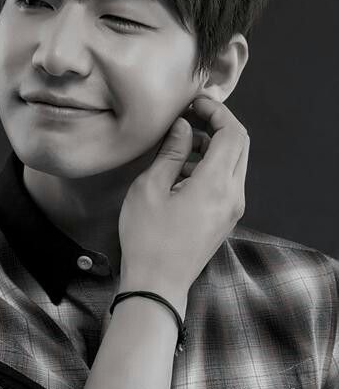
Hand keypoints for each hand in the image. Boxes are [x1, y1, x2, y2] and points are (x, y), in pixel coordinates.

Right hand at [118, 96, 248, 309]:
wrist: (157, 286)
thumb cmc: (147, 239)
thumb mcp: (150, 189)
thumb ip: (171, 153)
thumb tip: (184, 128)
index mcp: (217, 184)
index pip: (233, 133)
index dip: (217, 111)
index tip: (194, 103)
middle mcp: (233, 195)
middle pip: (240, 146)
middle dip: (218, 126)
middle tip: (190, 117)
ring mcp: (232, 209)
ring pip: (234, 164)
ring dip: (212, 148)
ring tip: (179, 147)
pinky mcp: (224, 219)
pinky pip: (226, 183)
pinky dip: (210, 168)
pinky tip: (180, 174)